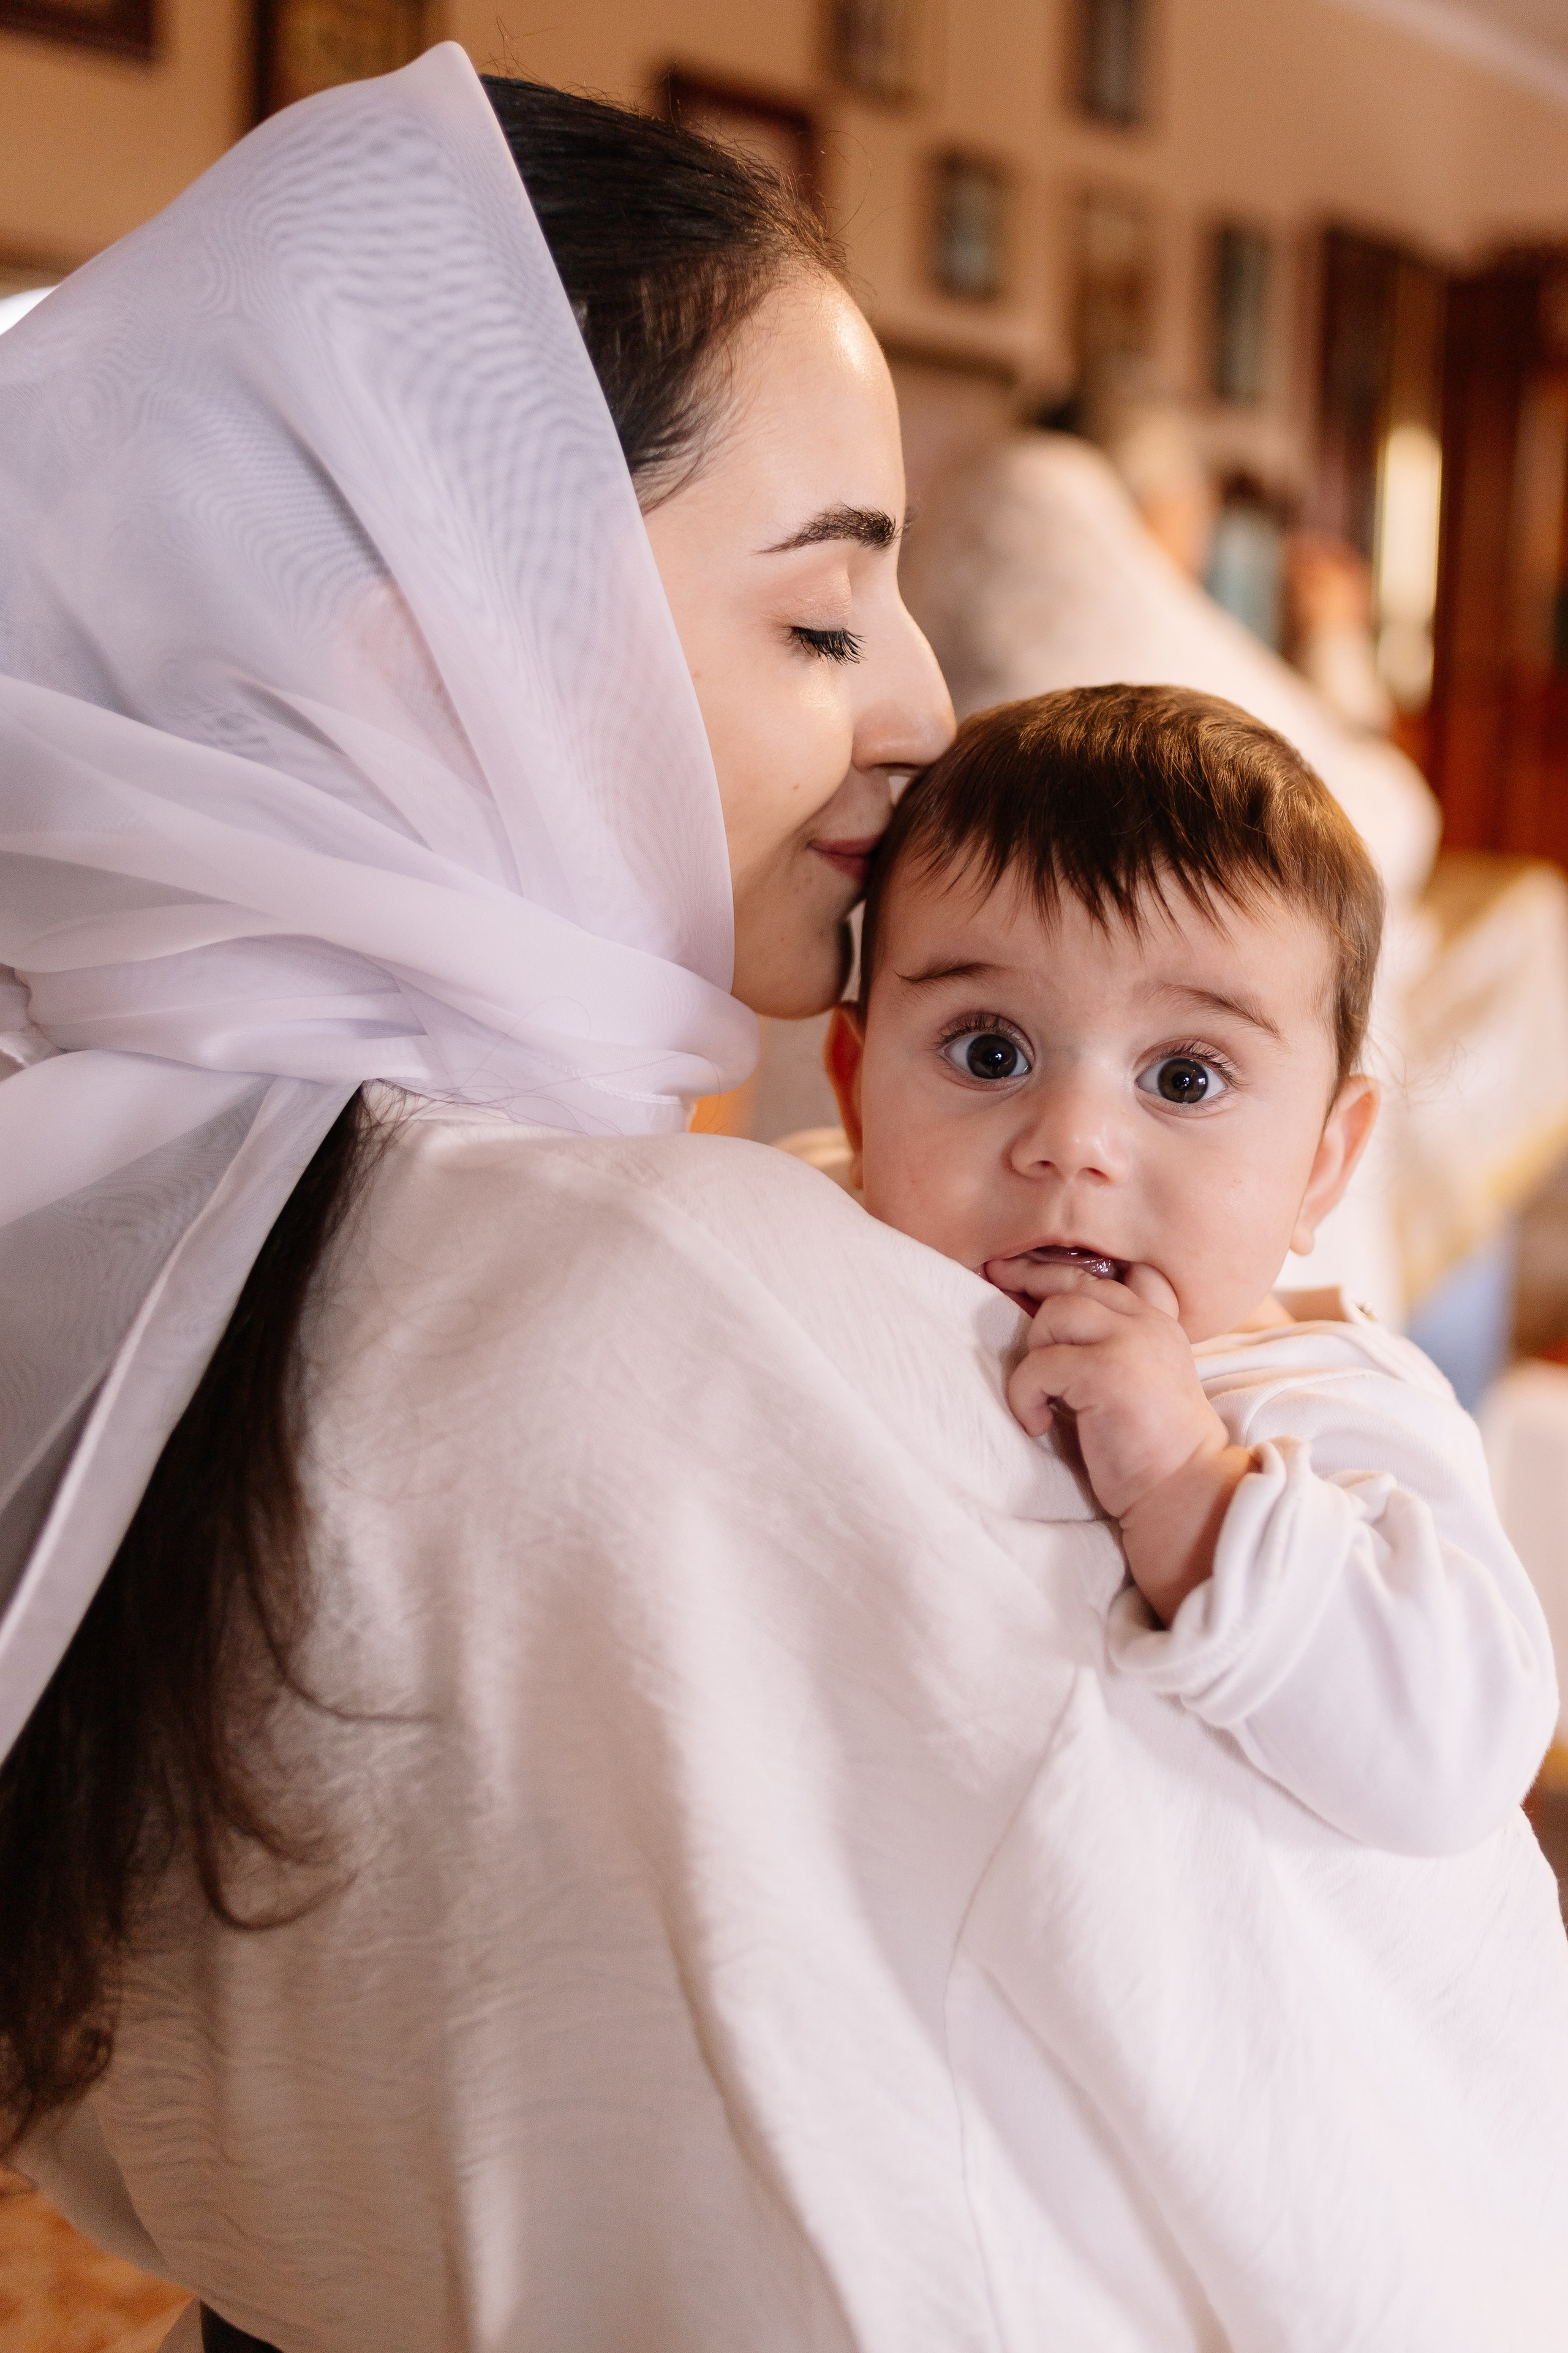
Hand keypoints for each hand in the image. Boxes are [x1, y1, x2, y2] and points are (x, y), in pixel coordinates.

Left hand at [991, 1255, 1252, 1621]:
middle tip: (994, 1275)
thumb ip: (1108, 1344)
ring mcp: (1130, 1342)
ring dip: (1032, 1354)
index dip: (1063, 1266)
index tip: (1024, 1271)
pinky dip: (1025, 1396)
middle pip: (1075, 1281)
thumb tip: (1043, 1318)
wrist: (1181, 1491)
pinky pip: (1038, 1365)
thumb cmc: (1148, 1448)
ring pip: (1054, 1313)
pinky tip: (1039, 1425)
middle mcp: (1147, 1323)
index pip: (1110, 1272)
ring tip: (1041, 1396)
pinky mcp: (1106, 1371)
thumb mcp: (1134, 1380)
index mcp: (1156, 1323)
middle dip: (1029, 1277)